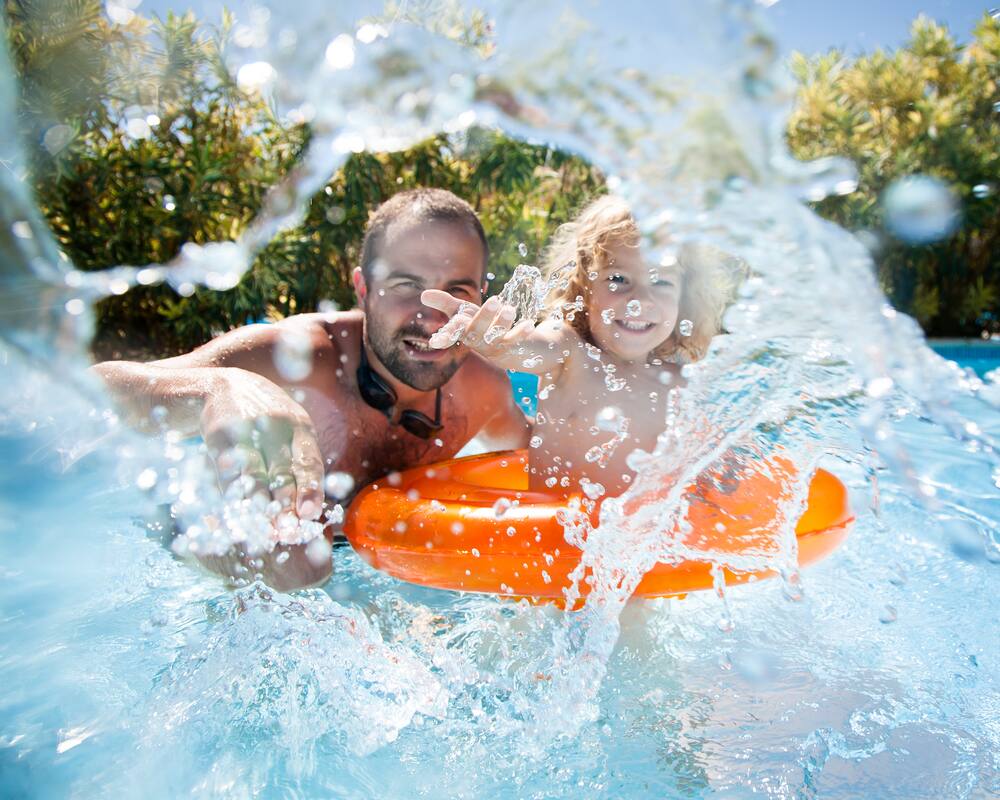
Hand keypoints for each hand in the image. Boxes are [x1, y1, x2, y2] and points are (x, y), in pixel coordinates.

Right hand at [201, 369, 324, 526]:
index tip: (309, 514)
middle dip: (285, 506)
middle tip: (286, 533)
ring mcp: (248, 428)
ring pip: (255, 474)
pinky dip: (233, 494)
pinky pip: (228, 470)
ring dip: (259, 504)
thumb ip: (300, 463)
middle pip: (283, 472)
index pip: (309, 462)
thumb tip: (312, 511)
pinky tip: (236, 512)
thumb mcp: (290, 432)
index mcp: (301, 427)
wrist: (223, 385)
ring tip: (263, 530)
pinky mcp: (220, 433)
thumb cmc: (265, 421)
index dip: (310, 489)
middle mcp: (277, 426)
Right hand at [422, 291, 535, 357]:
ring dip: (503, 322)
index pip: (454, 334)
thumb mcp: (464, 312)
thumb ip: (446, 303)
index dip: (446, 335)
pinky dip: (522, 333)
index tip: (435, 341)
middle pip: (477, 332)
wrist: (513, 348)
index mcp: (464, 332)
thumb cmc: (483, 325)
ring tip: (510, 308)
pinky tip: (529, 324)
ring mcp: (495, 346)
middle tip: (494, 300)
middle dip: (484, 317)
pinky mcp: (512, 347)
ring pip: (497, 337)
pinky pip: (516, 342)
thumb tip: (423, 295)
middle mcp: (478, 342)